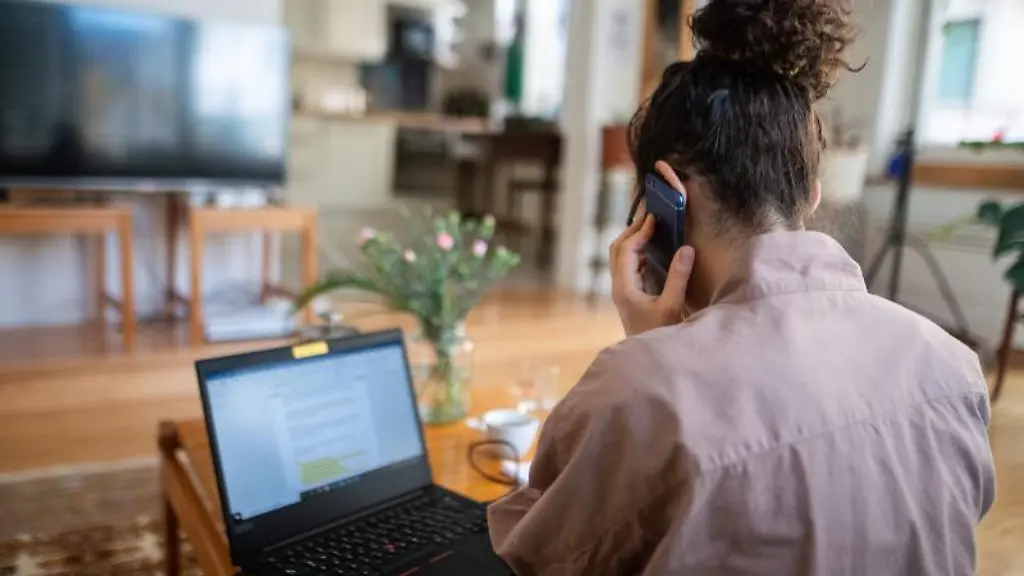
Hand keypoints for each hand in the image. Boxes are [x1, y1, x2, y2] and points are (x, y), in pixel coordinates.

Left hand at [609, 215, 695, 335]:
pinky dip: (637, 252)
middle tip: (650, 215)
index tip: (655, 218)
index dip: (640, 231)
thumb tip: (686, 248)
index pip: (627, 250)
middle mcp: (618, 287)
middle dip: (632, 230)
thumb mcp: (672, 306)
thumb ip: (678, 277)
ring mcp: (621, 291)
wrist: (649, 361)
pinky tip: (652, 251)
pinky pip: (627, 266)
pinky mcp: (628, 295)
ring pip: (619, 257)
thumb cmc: (660, 335)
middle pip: (616, 249)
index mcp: (625, 288)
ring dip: (633, 240)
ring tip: (651, 227)